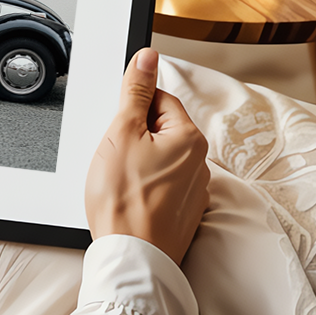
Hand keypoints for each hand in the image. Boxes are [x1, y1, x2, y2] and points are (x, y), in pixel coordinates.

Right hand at [84, 48, 209, 265]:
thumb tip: (148, 57)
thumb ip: (136, 91)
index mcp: (191, 138)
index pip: (159, 101)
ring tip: (119, 183)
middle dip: (134, 139)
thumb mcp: (122, 132)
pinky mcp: (183, 215)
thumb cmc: (125, 200)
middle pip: (160, 131)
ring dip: (138, 164)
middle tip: (115, 158)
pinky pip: (160, 187)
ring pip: (158, 160)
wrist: (131, 257)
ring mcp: (193, 192)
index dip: (131, 111)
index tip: (118, 128)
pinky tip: (128, 200)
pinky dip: (143, 189)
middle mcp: (200, 164)